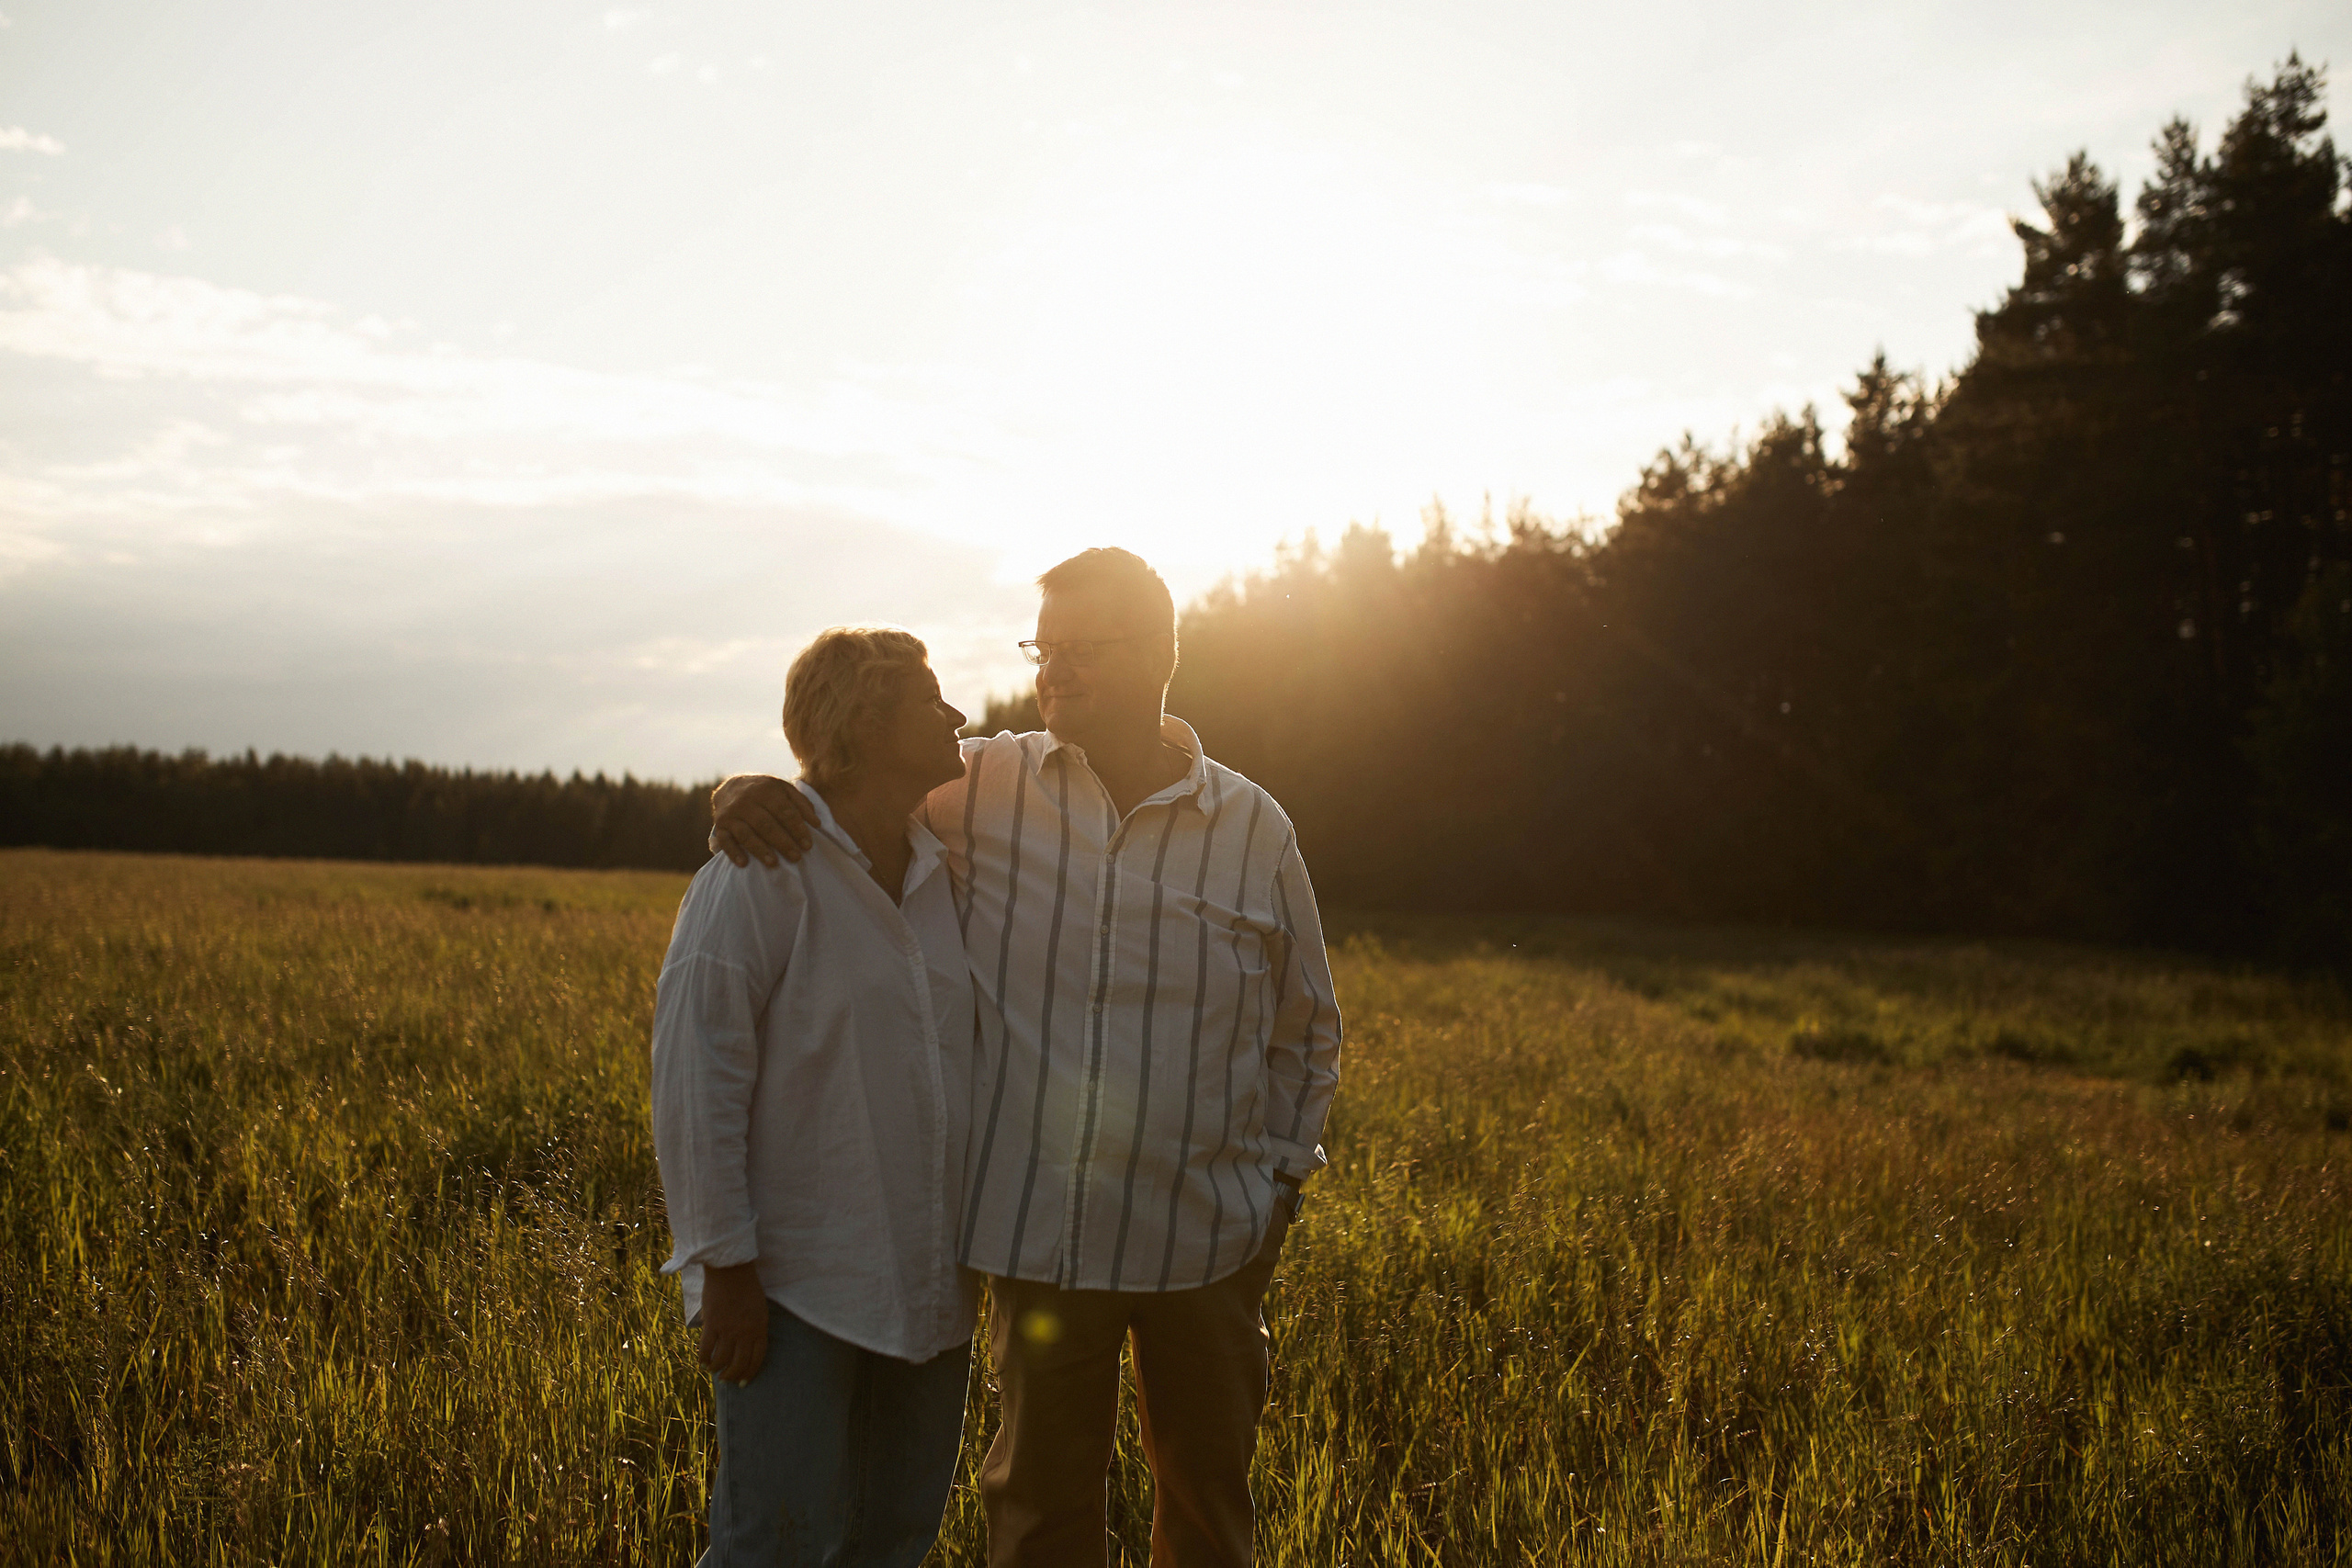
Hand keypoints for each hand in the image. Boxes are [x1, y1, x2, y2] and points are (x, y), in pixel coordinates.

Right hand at [699, 1263, 769, 1384]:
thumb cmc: (746, 1286)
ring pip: (722, 1359)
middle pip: (739, 1363)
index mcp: (760, 1327)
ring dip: (717, 1368)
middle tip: (727, 1380)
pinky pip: (706, 1348)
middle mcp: (745, 1332)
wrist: (731, 1270)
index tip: (744, 1382)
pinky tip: (702, 1361)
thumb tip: (745, 1345)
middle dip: (733, 1375)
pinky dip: (703, 1358)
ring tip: (713, 1370)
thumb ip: (755, 1327)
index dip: (750, 1373)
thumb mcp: (759, 1309)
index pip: (757, 1358)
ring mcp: (728, 1329)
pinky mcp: (712, 1323)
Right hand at [711, 775, 815, 866]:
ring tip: (774, 863)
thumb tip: (817, 823)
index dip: (797, 829)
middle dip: (782, 842)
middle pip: (766, 824)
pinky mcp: (720, 826)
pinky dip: (733, 853)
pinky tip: (744, 864)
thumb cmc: (765, 792)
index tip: (808, 845)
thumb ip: (801, 804)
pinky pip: (725, 841)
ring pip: (746, 834)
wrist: (731, 787)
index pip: (784, 811)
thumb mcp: (784, 790)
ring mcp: (731, 814)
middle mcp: (746, 801)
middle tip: (796, 857)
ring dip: (760, 850)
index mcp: (766, 790)